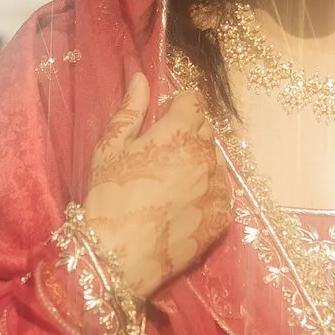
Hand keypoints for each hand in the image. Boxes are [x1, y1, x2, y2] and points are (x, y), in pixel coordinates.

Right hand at [81, 72, 231, 305]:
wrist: (119, 257)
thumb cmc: (109, 197)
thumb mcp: (111, 148)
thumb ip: (131, 110)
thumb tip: (141, 78)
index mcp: (180, 133)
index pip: (194, 100)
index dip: (177, 106)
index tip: (161, 119)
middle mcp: (208, 155)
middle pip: (206, 128)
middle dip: (187, 132)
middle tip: (160, 155)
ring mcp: (220, 187)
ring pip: (215, 160)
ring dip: (198, 161)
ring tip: (169, 183)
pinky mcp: (224, 215)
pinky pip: (220, 190)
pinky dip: (206, 190)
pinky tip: (181, 203)